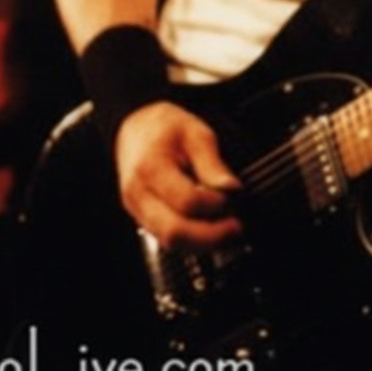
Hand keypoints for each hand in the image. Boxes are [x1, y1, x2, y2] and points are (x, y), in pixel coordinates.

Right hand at [115, 101, 241, 250]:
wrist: (135, 128)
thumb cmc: (164, 127)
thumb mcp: (194, 133)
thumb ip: (212, 163)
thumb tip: (232, 188)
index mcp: (151, 168)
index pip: (186, 200)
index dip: (215, 204)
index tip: (233, 197)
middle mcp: (138, 194)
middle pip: (174, 231)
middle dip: (211, 235)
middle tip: (236, 226)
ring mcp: (137, 210)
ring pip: (170, 242)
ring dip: (202, 243)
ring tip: (226, 231)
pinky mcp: (142, 219)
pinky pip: (166, 239)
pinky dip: (191, 240)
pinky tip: (209, 230)